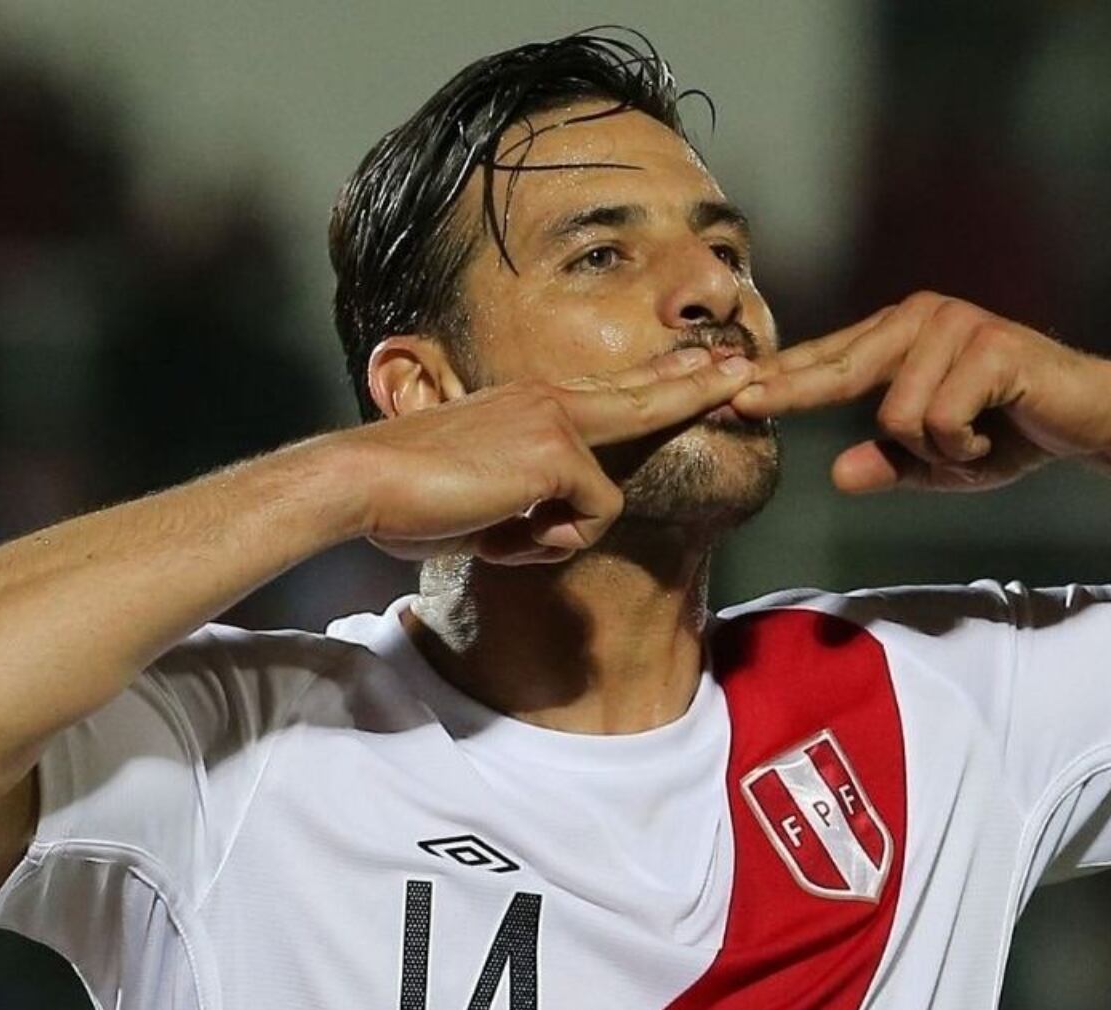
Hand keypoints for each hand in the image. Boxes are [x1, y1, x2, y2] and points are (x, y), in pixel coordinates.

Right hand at [345, 348, 757, 563]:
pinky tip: (501, 533)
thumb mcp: (476, 493)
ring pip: (608, 489)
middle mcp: (547, 399)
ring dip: (553, 534)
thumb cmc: (405, 497)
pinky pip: (592, 517)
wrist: (364, 481)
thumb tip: (543, 523)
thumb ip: (520, 497)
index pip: (609, 389)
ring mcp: (556, 421)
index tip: (702, 366)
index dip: (660, 380)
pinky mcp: (559, 453)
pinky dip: (546, 543)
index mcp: (527, 403)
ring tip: (498, 532)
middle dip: (699, 386)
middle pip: (644, 395)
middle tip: (746, 369)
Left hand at [731, 292, 1110, 492]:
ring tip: (972, 442)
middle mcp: (922, 316)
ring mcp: (955, 326)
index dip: (780, 380)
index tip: (731, 393)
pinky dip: (963, 448)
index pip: (828, 359)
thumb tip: (838, 475)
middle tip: (744, 405)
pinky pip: (940, 420)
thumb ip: (890, 463)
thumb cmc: (1009, 431)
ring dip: (936, 450)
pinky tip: (992, 436)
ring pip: (898, 414)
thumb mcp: (939, 460)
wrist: (1087, 418)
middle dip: (795, 395)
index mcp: (902, 333)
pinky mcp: (989, 346)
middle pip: (839, 370)